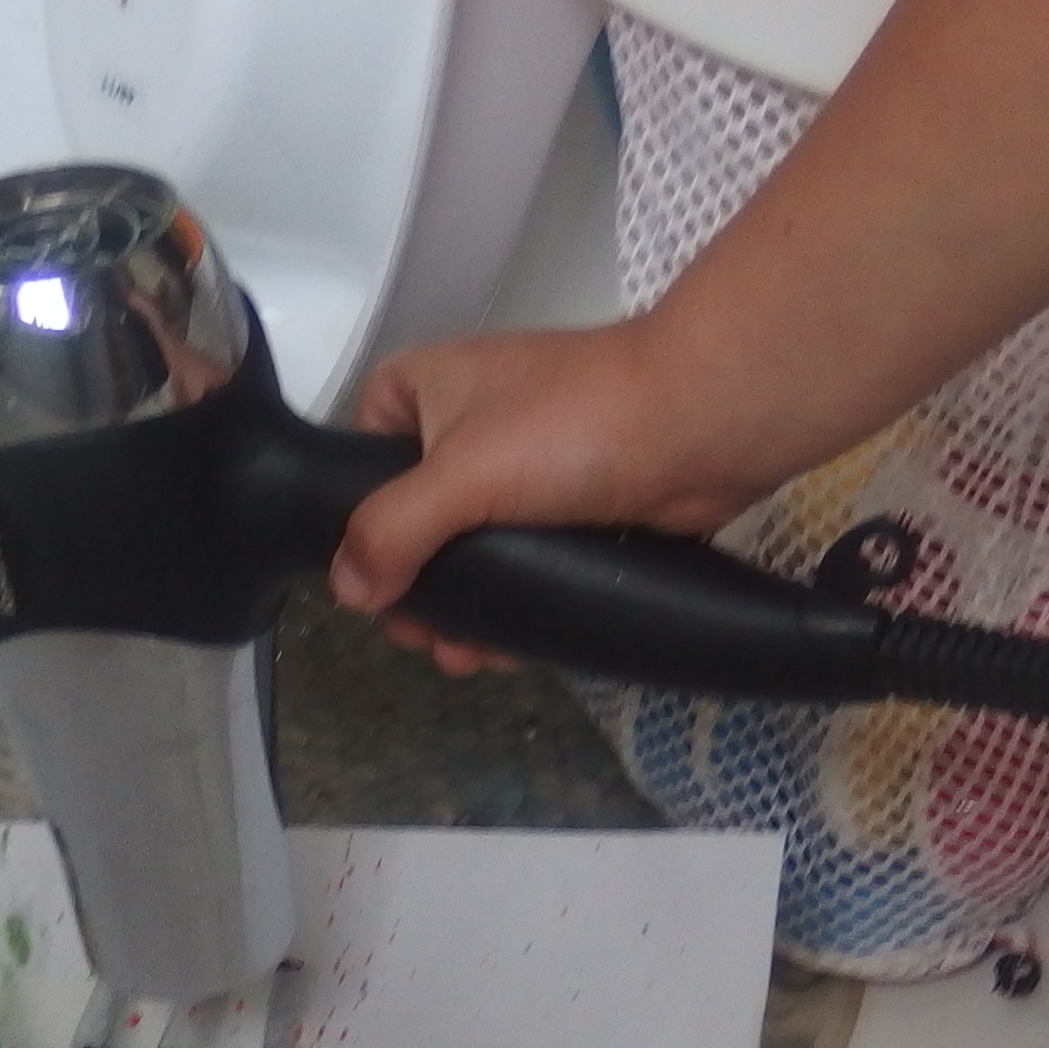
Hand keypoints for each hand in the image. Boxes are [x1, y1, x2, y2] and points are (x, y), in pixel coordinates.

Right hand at [331, 319, 792, 674]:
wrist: (700, 422)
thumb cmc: (569, 427)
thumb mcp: (459, 476)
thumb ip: (391, 532)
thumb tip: (348, 592)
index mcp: (422, 389)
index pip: (357, 459)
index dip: (358, 527)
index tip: (372, 585)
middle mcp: (464, 423)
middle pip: (412, 521)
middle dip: (417, 589)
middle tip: (428, 639)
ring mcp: (522, 467)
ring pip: (469, 552)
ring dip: (465, 611)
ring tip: (468, 658)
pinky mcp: (569, 509)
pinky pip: (523, 566)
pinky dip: (514, 607)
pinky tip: (508, 653)